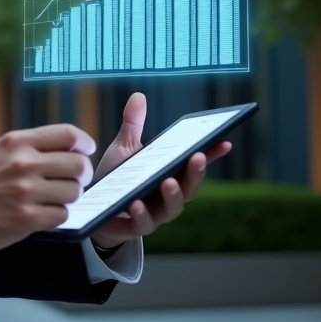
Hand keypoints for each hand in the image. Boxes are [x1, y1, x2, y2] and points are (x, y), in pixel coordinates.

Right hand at [0, 124, 95, 253]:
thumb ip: (27, 146)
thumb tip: (61, 148)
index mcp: (17, 142)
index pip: (67, 134)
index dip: (84, 142)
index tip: (87, 149)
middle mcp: (24, 164)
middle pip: (77, 164)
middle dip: (81, 173)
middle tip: (75, 179)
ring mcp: (26, 192)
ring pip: (73, 191)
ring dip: (69, 196)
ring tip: (55, 198)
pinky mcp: (27, 219)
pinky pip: (61, 215)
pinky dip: (57, 215)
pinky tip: (45, 213)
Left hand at [88, 92, 231, 251]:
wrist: (95, 208)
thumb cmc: (116, 177)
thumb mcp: (124, 147)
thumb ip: (133, 125)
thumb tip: (139, 95)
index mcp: (169, 173)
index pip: (194, 164)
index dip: (211, 154)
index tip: (225, 141)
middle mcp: (168, 195)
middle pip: (189, 186)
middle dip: (196, 172)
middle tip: (197, 157)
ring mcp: (155, 213)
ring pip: (172, 208)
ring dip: (173, 195)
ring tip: (168, 182)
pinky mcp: (135, 226)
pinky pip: (144, 224)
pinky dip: (142, 214)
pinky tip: (136, 204)